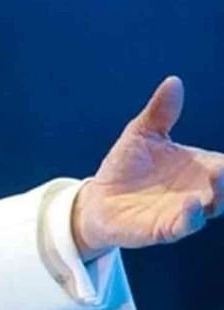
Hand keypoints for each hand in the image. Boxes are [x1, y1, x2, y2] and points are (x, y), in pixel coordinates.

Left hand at [72, 76, 223, 258]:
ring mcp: (186, 211)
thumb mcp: (141, 134)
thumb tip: (173, 81)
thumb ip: (160, 113)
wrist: (98, 198)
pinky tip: (191, 204)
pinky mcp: (166, 228)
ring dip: (221, 194)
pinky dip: (192, 217)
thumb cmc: (127, 166)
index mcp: (203, 166)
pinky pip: (186, 225)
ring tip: (217, 176)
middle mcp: (202, 190)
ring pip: (215, 206)